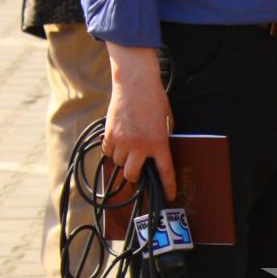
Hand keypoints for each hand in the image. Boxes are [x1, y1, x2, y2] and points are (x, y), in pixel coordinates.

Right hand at [102, 44, 174, 199]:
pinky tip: (117, 142)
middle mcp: (139, 145)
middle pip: (133, 175)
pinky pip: (108, 151)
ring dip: (124, 160)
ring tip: (128, 148)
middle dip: (135, 177)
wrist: (135, 81)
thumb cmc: (154, 98)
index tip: (168, 196)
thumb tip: (159, 151)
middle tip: (138, 171)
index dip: (167, 187)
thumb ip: (164, 137)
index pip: (165, 172)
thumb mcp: (167, 120)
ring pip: (119, 163)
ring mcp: (122, 140)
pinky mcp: (110, 133)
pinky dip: (112, 150)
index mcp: (158, 143)